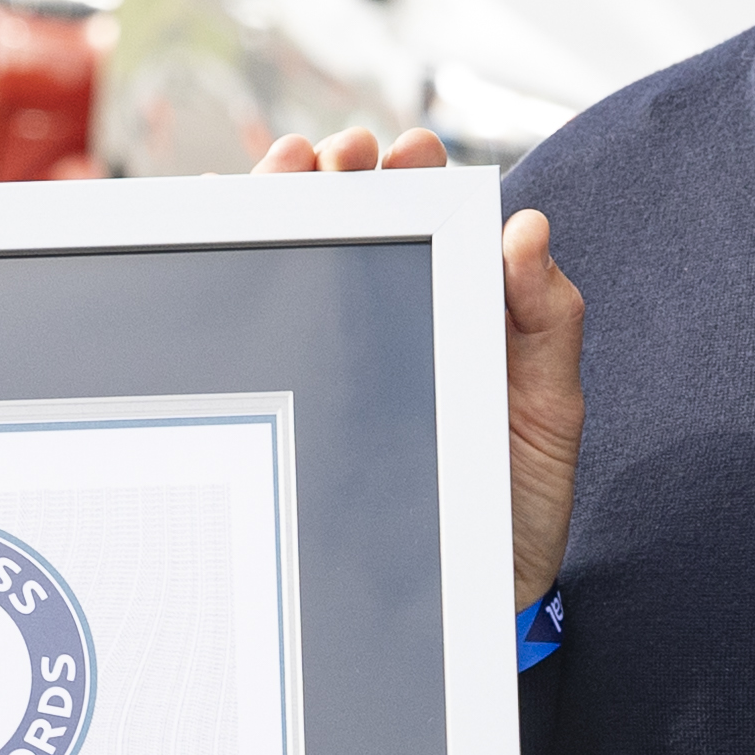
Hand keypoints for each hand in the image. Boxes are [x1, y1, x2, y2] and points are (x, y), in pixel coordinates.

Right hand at [251, 130, 585, 609]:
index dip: (407, 174)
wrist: (472, 608)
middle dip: (332, 177)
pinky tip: (207, 235)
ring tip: (284, 173)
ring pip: (290, 267)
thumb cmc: (513, 509)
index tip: (405, 147)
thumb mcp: (547, 411)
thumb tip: (527, 227)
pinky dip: (222, 275)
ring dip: (277, 209)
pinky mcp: (291, 404)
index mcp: (451, 314)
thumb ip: (546, 321)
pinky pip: (248, 333)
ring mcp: (333, 365)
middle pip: (344, 230)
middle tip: (336, 154)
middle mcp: (388, 329)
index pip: (421, 223)